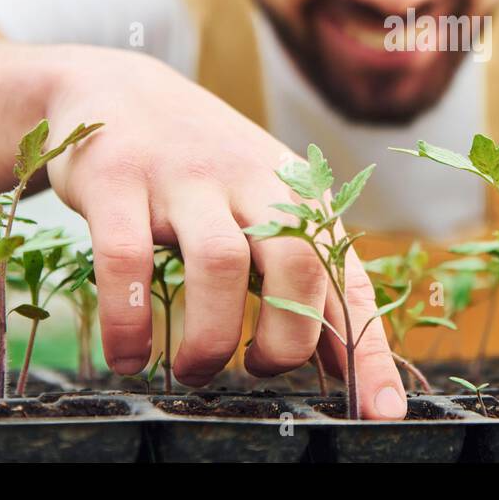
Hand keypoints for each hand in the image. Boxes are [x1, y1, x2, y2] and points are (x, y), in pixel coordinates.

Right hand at [40, 46, 405, 416]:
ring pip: (220, 263)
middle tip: (258, 369)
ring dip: (209, 338)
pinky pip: (127, 260)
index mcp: (296, 193)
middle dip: (287, 338)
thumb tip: (353, 366)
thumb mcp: (264, 207)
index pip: (347, 277)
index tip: (384, 411)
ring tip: (194, 369)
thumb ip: (303, 279)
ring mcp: (183, 176)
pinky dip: (130, 321)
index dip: (369, 348)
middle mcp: (249, 178)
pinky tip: (129, 354)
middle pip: (297, 263)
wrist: (114, 88)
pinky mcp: (117, 179)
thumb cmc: (202, 170)